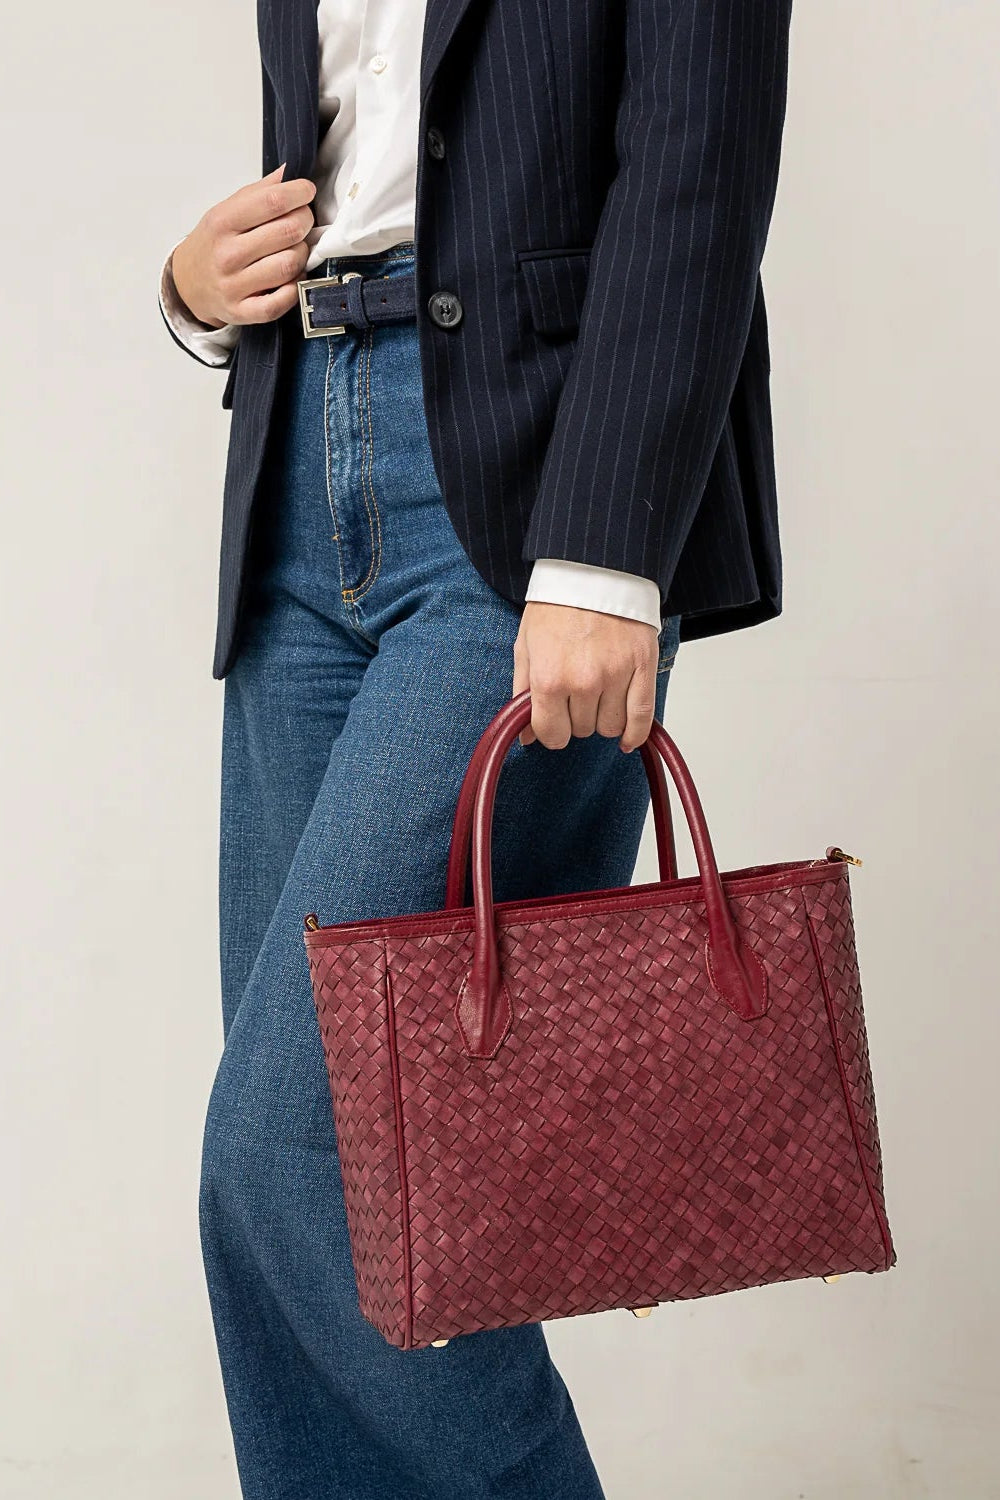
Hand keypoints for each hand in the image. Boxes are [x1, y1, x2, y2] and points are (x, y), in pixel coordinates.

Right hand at [170, 165, 316, 329]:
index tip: (306, 192)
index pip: (272, 201)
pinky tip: (291, 277)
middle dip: (305, 222)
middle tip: (304, 221)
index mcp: (223, 222)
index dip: (298, 193)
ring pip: (289, 265)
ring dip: (302, 254)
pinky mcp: (242, 311)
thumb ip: (258, 192)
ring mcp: (234, 285)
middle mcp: (227, 254)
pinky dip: (295, 287)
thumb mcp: (226, 210)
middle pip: (287, 232)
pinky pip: (281, 301)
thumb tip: (288, 172)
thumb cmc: (213, 244)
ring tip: (296, 249)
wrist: (188, 283)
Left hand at [512, 603, 659, 751]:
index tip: (554, 722)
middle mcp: (583, 681)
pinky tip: (625, 737)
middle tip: (576, 692)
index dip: (551, 732)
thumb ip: (523, 693)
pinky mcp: (642, 667)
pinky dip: (634, 733)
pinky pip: (642, 718)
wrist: (591, 572)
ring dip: (603, 718)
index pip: (552, 734)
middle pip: (582, 730)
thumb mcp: (525, 646)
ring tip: (598, 695)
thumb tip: (527, 736)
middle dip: (576, 718)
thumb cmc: (556, 606)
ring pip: (610, 727)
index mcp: (549, 678)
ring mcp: (615, 676)